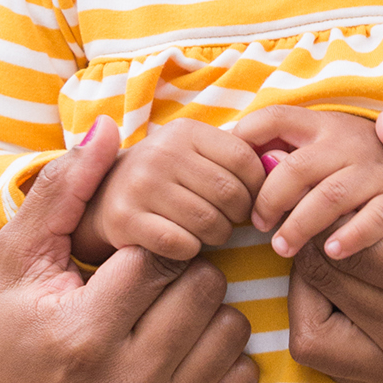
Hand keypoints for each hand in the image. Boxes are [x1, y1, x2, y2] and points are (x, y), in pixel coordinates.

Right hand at [0, 118, 255, 382]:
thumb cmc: (10, 318)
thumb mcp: (21, 251)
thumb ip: (65, 188)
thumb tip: (108, 129)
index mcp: (84, 332)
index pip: (162, 254)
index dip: (154, 238)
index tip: (135, 248)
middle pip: (205, 287)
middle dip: (185, 268)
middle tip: (152, 276)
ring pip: (231, 326)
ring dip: (207, 306)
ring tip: (166, 306)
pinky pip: (242, 372)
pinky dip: (221, 351)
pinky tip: (183, 342)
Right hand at [73, 118, 265, 264]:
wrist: (101, 197)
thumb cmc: (165, 178)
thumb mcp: (193, 154)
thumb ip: (232, 156)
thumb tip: (281, 166)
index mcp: (185, 131)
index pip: (245, 160)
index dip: (258, 187)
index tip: (251, 200)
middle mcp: (160, 153)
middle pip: (231, 194)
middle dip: (239, 216)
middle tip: (229, 222)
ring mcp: (140, 186)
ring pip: (209, 223)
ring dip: (217, 236)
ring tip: (208, 233)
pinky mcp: (125, 220)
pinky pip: (182, 245)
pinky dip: (191, 251)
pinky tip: (184, 245)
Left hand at [232, 105, 382, 259]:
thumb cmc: (360, 165)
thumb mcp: (326, 146)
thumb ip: (286, 148)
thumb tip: (236, 152)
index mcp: (325, 125)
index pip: (276, 118)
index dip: (247, 137)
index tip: (232, 171)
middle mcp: (349, 144)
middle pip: (296, 167)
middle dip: (269, 198)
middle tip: (258, 225)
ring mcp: (376, 173)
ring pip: (328, 197)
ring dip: (299, 225)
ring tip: (282, 248)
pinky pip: (372, 221)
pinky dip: (349, 237)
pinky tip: (331, 252)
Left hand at [288, 113, 382, 382]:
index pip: (348, 242)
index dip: (331, 206)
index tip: (337, 181)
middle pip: (325, 276)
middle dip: (313, 234)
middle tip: (326, 204)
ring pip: (311, 314)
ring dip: (310, 273)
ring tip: (334, 242)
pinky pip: (319, 349)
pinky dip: (314, 311)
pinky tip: (341, 282)